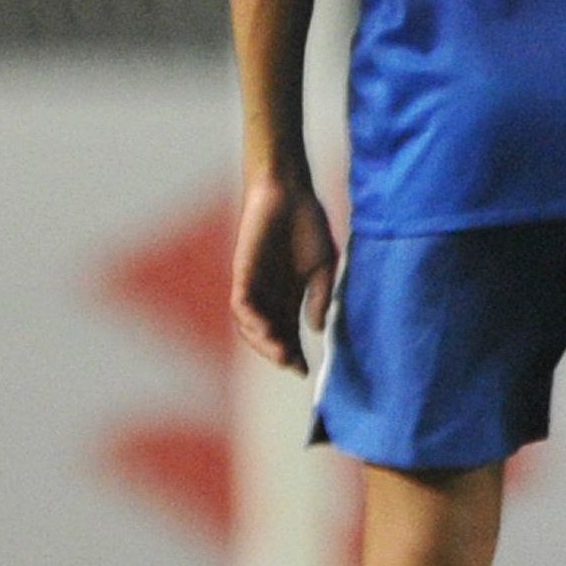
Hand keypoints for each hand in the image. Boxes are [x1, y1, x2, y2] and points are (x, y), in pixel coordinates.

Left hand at [230, 171, 340, 373]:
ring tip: (280, 352)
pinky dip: (250, 320)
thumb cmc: (307, 225)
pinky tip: (265, 330)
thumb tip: (316, 328)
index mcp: (289, 297)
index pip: (289, 334)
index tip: (306, 372)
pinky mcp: (243, 273)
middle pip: (269, 336)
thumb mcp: (324, 267)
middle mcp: (269, 296)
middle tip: (292, 364)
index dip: (295, 355)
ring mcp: (254, 285)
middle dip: (279, 353)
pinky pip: (241, 304)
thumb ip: (321, 297)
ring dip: (263, 342)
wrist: (290, 193)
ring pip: (250, 325)